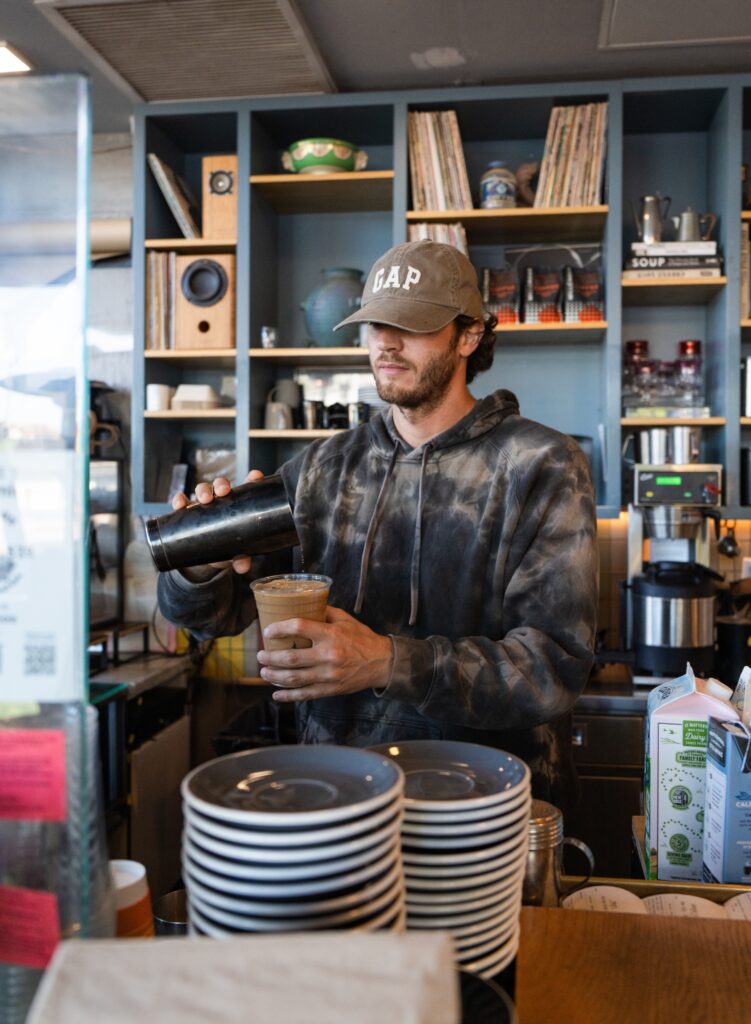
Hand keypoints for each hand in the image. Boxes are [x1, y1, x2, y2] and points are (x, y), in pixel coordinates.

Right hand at [173, 469, 263, 575]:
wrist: (203, 557)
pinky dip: (179, 500)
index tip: (255, 476)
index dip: (251, 479)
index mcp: (237, 505)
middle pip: (221, 485)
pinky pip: (181, 501)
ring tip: (204, 498)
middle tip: (223, 491)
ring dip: (203, 490)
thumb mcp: (233, 554)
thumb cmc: (225, 548)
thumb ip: (241, 559)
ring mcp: (202, 504)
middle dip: (221, 484)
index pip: (246, 488)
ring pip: (202, 490)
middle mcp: (220, 500)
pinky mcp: (186, 512)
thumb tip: (243, 566)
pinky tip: (179, 503)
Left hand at [256, 607, 393, 702]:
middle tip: (260, 655)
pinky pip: (304, 694)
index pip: (300, 627)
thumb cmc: (362, 638)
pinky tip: (276, 694)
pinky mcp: (330, 689)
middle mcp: (328, 655)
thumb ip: (324, 612)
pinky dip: (288, 696)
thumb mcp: (346, 619)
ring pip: (294, 678)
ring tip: (264, 672)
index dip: (280, 628)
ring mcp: (328, 675)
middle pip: (291, 658)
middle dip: (270, 657)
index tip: (268, 631)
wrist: (382, 663)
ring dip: (274, 676)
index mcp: (331, 634)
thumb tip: (304, 604)